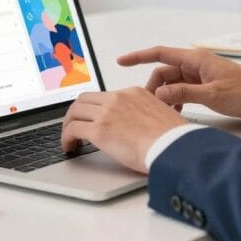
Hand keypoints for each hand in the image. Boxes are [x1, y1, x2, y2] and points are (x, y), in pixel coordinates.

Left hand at [61, 88, 187, 173]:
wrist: (174, 147)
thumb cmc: (174, 139)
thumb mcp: (161, 117)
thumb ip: (145, 117)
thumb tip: (138, 129)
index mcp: (134, 93)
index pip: (106, 96)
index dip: (95, 109)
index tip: (92, 118)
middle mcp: (119, 98)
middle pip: (85, 99)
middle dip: (76, 113)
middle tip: (74, 126)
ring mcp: (107, 112)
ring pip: (75, 111)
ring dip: (68, 125)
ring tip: (69, 139)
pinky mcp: (99, 130)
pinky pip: (73, 129)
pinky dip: (66, 138)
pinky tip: (69, 147)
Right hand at [118, 46, 240, 119]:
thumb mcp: (212, 95)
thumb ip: (184, 93)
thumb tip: (159, 93)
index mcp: (196, 59)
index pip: (160, 54)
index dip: (138, 56)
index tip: (121, 61)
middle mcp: (195, 64)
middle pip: (163, 72)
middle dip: (153, 87)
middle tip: (147, 106)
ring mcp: (200, 75)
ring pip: (172, 83)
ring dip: (165, 96)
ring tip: (162, 113)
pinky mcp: (205, 86)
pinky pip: (182, 91)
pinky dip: (176, 100)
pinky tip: (175, 114)